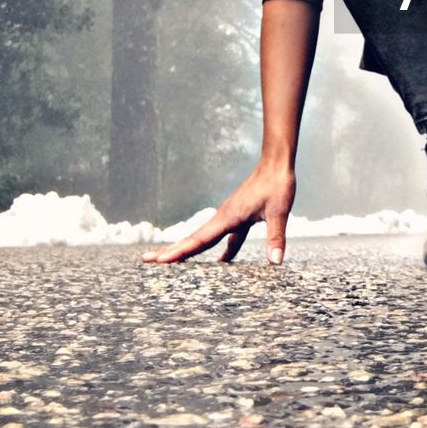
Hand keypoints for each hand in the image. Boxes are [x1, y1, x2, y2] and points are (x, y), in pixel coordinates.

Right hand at [141, 163, 295, 264]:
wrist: (276, 164)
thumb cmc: (277, 185)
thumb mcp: (279, 212)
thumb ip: (275, 237)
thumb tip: (275, 262)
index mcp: (228, 217)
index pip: (199, 240)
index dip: (180, 252)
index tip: (159, 261)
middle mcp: (223, 217)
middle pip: (194, 239)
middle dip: (172, 251)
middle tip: (147, 260)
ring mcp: (229, 217)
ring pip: (204, 238)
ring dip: (189, 250)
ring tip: (172, 262)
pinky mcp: (238, 217)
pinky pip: (222, 237)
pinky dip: (218, 250)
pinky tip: (222, 264)